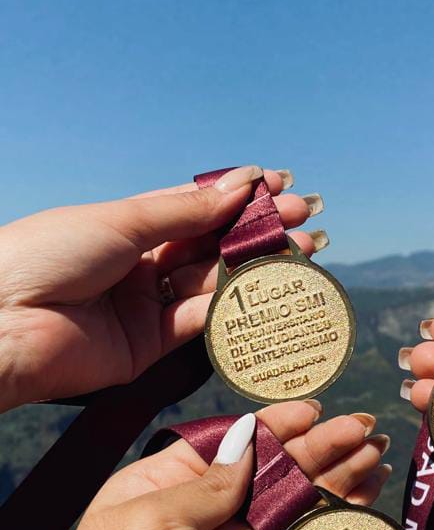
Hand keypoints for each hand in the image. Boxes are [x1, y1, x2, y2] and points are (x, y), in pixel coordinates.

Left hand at [0, 166, 324, 411]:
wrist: (1, 325)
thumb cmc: (47, 256)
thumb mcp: (122, 221)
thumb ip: (187, 211)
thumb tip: (242, 186)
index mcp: (124, 225)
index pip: (193, 206)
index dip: (238, 197)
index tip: (280, 183)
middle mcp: (138, 264)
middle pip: (210, 245)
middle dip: (259, 232)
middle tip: (307, 218)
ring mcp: (144, 306)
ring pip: (213, 283)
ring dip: (257, 268)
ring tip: (304, 250)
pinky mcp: (148, 346)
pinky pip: (199, 324)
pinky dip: (235, 307)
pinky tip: (268, 289)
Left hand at [27, 402, 390, 529]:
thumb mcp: (157, 519)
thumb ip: (213, 482)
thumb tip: (250, 436)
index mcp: (162, 482)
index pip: (228, 442)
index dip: (274, 425)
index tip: (313, 411)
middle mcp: (199, 510)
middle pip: (269, 468)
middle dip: (318, 447)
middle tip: (365, 430)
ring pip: (291, 503)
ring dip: (334, 478)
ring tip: (377, 454)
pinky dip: (331, 522)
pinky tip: (365, 500)